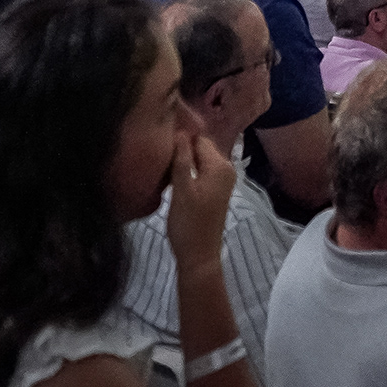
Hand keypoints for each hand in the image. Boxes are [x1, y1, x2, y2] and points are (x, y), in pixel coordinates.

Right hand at [163, 106, 240, 274]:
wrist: (199, 256)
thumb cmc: (188, 223)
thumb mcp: (181, 189)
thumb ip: (182, 159)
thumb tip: (181, 131)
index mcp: (220, 165)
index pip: (200, 139)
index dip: (181, 138)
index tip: (162, 140)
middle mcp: (226, 169)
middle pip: (201, 148)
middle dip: (183, 149)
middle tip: (160, 153)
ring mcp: (222, 181)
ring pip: (200, 160)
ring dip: (184, 161)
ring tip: (163, 164)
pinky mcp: (215, 191)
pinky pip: (201, 172)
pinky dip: (189, 172)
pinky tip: (173, 177)